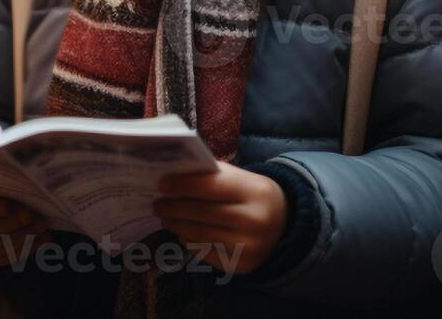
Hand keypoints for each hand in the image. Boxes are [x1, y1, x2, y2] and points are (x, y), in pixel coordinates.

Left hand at [153, 162, 287, 274]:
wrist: (283, 223)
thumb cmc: (252, 194)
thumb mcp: (241, 178)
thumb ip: (211, 175)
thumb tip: (173, 176)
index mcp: (254, 190)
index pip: (210, 186)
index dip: (182, 185)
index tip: (161, 184)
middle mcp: (254, 220)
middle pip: (202, 213)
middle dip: (174, 208)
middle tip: (157, 203)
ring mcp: (249, 246)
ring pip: (201, 235)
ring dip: (177, 225)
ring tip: (164, 217)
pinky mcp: (243, 266)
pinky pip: (206, 253)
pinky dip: (189, 242)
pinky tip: (181, 232)